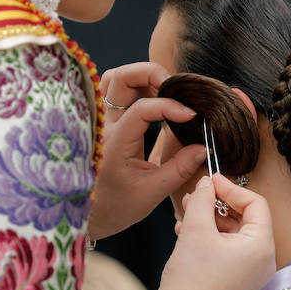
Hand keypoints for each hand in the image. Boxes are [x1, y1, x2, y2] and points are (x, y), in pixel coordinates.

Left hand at [88, 62, 206, 239]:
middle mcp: (104, 126)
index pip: (142, 108)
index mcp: (115, 142)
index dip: (170, 105)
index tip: (191, 115)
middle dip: (150, 73)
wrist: (86, 216)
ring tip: (165, 89)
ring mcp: (102, 121)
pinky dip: (136, 86)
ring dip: (140, 76)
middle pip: (120, 77)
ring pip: (114, 79)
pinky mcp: (105, 122)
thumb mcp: (153, 192)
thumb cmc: (116, 206)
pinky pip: (115, 91)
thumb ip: (180, 168)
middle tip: (175, 86)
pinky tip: (155, 97)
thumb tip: (204, 146)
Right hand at [152, 174, 275, 289]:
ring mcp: (250, 274)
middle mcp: (262, 261)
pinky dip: (209, 238)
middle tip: (196, 195)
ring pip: (233, 234)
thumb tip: (206, 183)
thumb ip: (203, 199)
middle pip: (245, 219)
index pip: (256, 204)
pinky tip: (185, 233)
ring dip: (209, 220)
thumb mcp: (196, 229)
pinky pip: (228, 251)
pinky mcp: (236, 283)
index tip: (210, 180)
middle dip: (217, 204)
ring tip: (186, 213)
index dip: (231, 188)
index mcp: (262, 246)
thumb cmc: (191, 279)